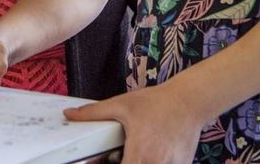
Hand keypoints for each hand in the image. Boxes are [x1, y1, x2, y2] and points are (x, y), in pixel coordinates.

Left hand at [64, 84, 204, 163]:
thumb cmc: (157, 103)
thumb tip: (69, 114)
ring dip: (139, 163)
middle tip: (120, 155)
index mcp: (140, 154)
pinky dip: (152, 161)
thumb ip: (94, 113)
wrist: (190, 101)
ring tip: (135, 153)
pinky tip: (150, 151)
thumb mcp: (122, 105)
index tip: (107, 160)